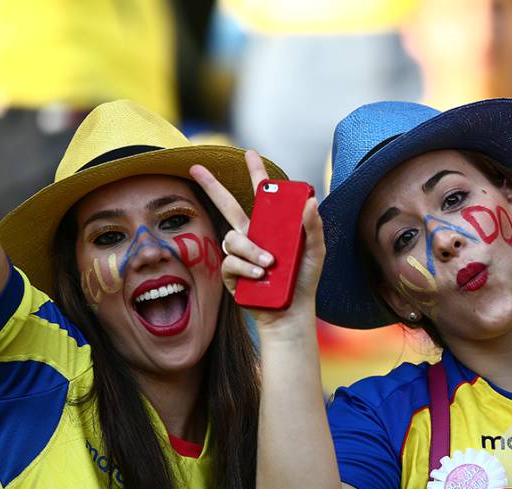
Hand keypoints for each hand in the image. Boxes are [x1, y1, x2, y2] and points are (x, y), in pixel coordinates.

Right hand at [189, 150, 325, 326]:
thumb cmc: (304, 280)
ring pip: (233, 239)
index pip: (260, 195)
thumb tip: (310, 201)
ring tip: (271, 263)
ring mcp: (239, 255)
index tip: (250, 154)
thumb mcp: (316, 251)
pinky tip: (260, 274)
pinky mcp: (232, 274)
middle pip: (227, 205)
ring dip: (252, 250)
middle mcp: (251, 237)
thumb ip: (313, 227)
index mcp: (270, 227)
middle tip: (196, 166)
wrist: (291, 312)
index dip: (255, 174)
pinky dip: (247, 267)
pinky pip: (231, 262)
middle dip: (212, 185)